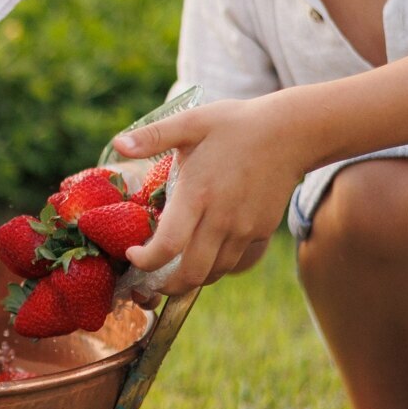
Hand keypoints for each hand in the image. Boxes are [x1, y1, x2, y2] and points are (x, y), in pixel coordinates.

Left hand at [112, 95, 305, 294]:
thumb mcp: (191, 122)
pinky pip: (233, 260)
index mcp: (198, 194)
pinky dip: (213, 265)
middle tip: (149, 280)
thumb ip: (153, 136)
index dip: (146, 261)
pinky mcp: (260, 231)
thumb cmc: (235, 125)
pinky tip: (201, 253)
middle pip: (191, 273)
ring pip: (214, 272)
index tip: (133, 255)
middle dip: (165, 286)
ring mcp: (244, 229)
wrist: (290, 133)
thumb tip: (118, 144)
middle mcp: (221, 219)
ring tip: (173, 272)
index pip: (168, 246)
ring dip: (190, 279)